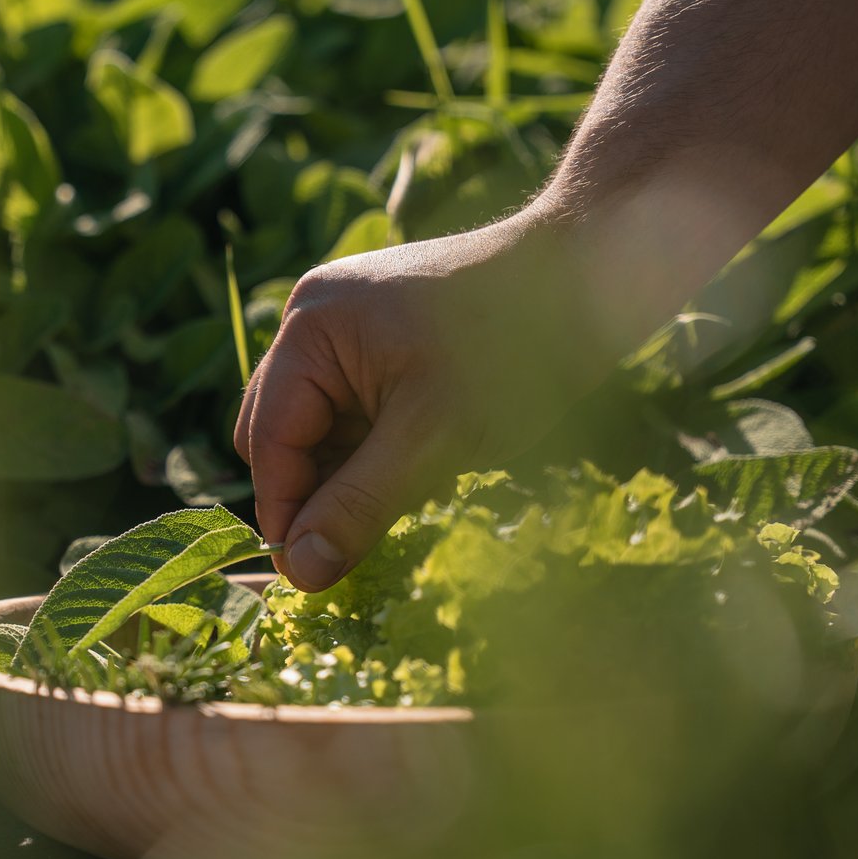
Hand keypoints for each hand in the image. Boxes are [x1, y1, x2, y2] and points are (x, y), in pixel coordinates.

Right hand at [236, 211, 622, 590]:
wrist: (589, 280)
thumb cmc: (514, 350)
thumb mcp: (434, 440)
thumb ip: (359, 506)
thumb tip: (302, 574)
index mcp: (311, 328)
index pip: (268, 438)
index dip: (284, 511)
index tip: (311, 577)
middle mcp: (314, 321)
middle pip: (282, 435)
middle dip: (317, 492)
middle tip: (361, 545)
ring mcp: (347, 329)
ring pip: (322, 432)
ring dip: (354, 476)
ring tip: (415, 494)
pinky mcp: (381, 343)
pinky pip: (356, 415)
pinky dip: (380, 452)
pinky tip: (428, 467)